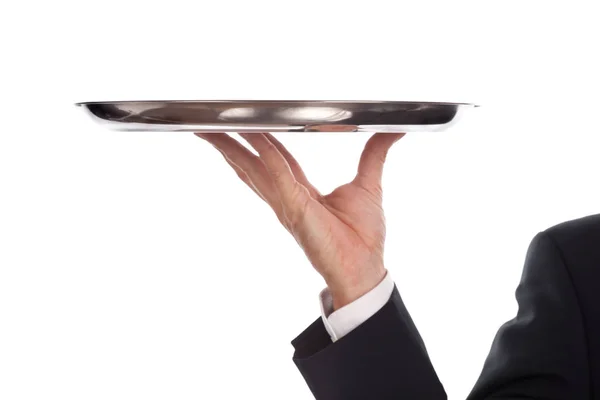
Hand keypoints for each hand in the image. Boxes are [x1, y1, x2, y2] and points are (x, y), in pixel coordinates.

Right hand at [195, 131, 404, 309]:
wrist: (365, 269)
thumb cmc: (364, 238)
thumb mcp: (368, 184)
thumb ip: (374, 154)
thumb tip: (392, 131)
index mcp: (300, 193)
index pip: (274, 160)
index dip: (259, 141)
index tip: (245, 125)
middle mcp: (286, 198)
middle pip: (252, 164)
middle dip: (230, 144)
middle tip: (209, 125)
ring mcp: (286, 204)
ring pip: (253, 169)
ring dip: (231, 148)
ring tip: (210, 131)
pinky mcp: (295, 209)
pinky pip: (277, 174)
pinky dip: (264, 153)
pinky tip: (251, 134)